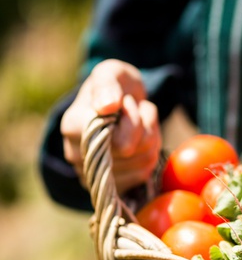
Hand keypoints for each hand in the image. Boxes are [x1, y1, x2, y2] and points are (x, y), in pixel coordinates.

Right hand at [61, 59, 161, 194]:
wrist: (120, 106)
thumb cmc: (115, 87)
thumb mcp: (111, 72)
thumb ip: (107, 84)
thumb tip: (107, 106)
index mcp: (72, 126)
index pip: (109, 135)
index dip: (129, 118)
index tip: (125, 102)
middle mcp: (77, 155)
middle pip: (129, 149)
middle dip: (142, 125)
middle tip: (134, 111)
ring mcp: (94, 175)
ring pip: (142, 161)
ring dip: (150, 138)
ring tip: (138, 125)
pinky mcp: (112, 187)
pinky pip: (145, 173)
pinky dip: (151, 153)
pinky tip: (140, 141)